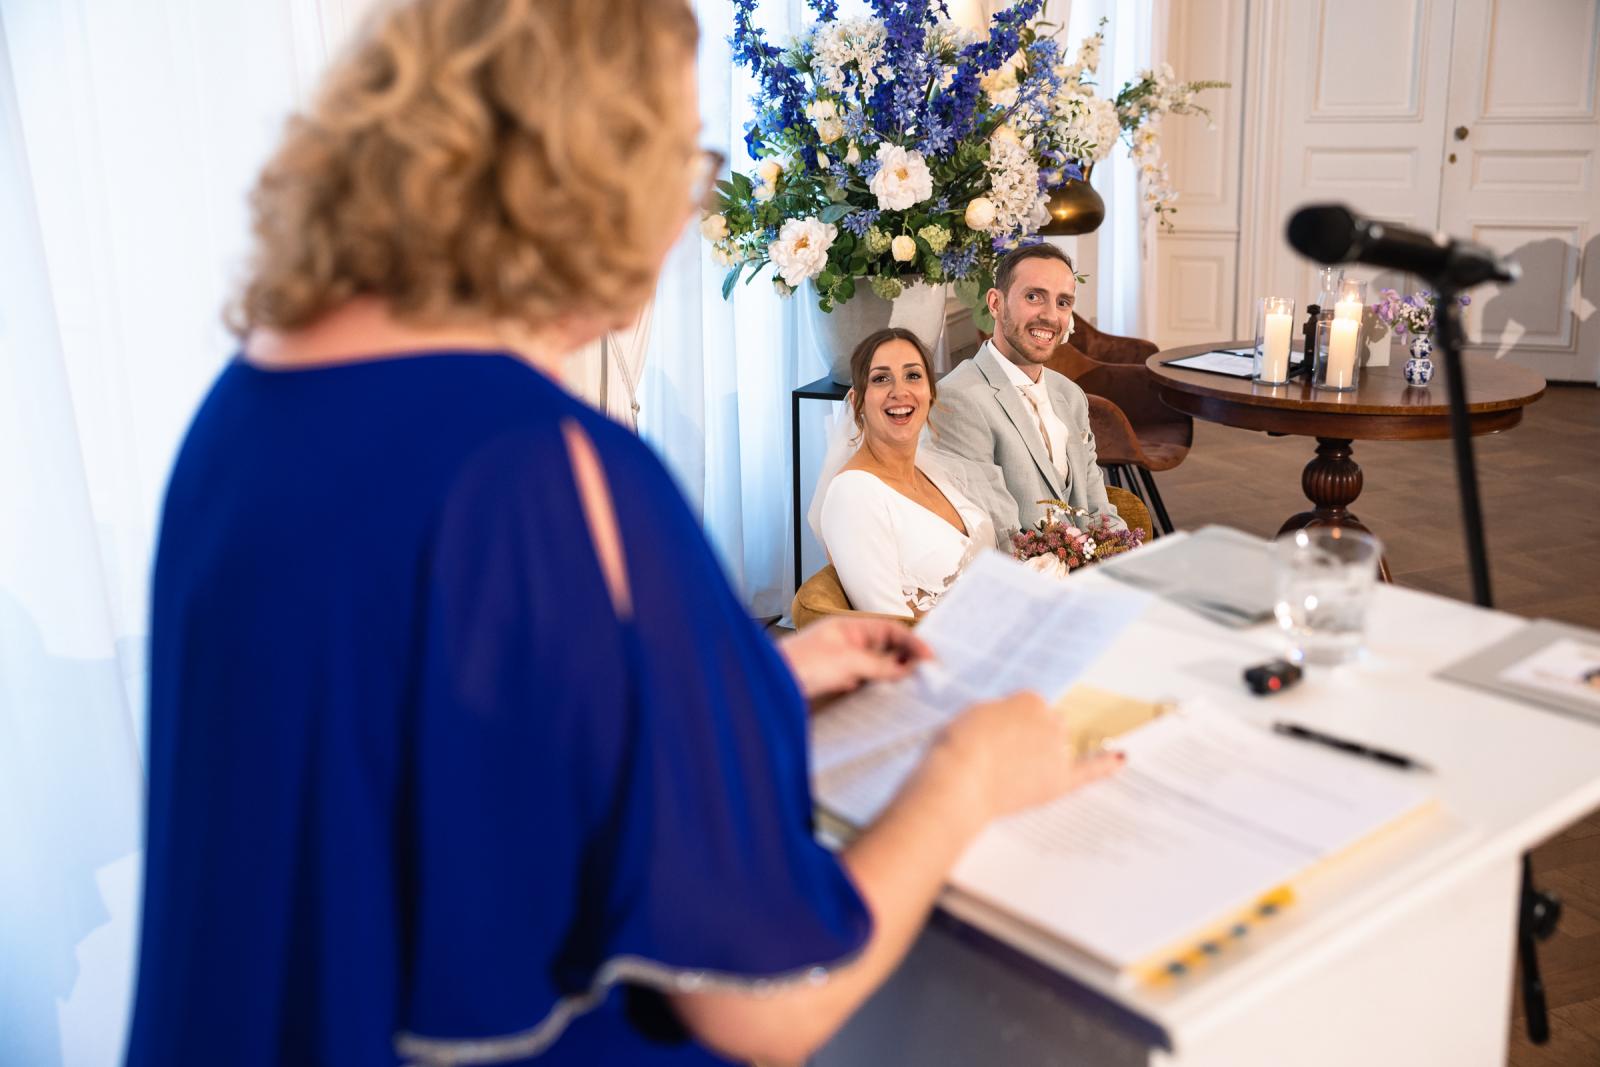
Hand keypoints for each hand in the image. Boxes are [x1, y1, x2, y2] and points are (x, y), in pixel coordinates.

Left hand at [778, 617, 932, 699]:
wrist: (770, 688)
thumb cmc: (800, 664)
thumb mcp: (848, 662)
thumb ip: (879, 665)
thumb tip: (906, 669)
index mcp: (849, 628)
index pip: (889, 630)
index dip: (912, 642)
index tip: (930, 657)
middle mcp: (847, 643)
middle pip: (886, 649)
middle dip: (907, 660)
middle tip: (928, 675)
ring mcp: (841, 663)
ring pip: (877, 668)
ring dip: (894, 677)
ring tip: (913, 689)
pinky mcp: (835, 683)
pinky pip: (864, 684)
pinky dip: (878, 690)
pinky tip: (887, 700)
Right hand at [935, 691, 1123, 819]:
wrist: (959, 783)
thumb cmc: (957, 746)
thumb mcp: (973, 713)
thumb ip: (999, 713)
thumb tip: (1008, 723)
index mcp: (1029, 700)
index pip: (1030, 705)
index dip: (1012, 720)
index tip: (999, 730)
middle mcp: (1050, 722)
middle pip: (1049, 724)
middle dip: (1032, 735)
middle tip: (1002, 752)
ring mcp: (1057, 753)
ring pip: (1059, 747)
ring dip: (1044, 753)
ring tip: (1011, 769)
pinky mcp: (1058, 782)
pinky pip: (1089, 771)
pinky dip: (1105, 766)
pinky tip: (1120, 760)